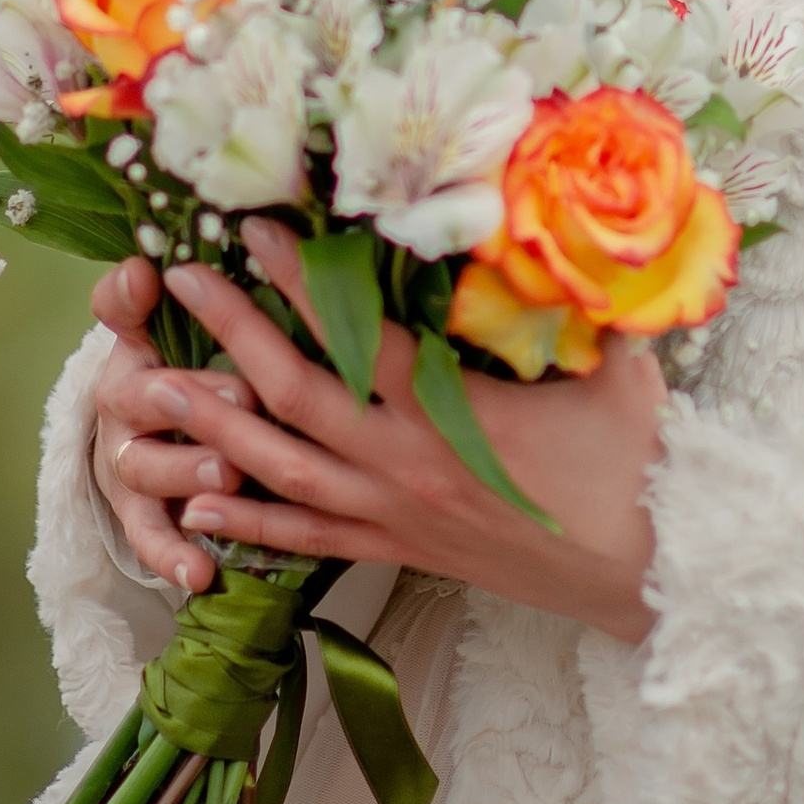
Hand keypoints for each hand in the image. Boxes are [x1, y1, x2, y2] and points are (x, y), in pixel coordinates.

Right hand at [89, 252, 258, 593]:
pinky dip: (172, 554)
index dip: (128, 297)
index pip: (118, 308)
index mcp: (141, 339)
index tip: (150, 278)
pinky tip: (200, 572)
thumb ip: (212, 293)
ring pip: (142, 466)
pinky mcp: (140, 514)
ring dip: (183, 469)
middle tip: (241, 392)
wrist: (169, 434)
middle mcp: (124, 398)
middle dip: (186, 393)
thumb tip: (175, 259)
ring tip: (227, 473)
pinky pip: (151, 537)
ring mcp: (129, 459)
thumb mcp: (209, 324)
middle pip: (136, 394)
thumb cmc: (205, 367)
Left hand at [98, 225, 663, 640]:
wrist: (651, 573)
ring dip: (212, 432)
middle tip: (180, 284)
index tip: (255, 232)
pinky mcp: (400, 551)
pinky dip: (247, 523)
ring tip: (152, 394)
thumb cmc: (638, 465)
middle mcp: (403, 466)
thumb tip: (559, 230)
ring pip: (280, 473)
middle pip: (293, 396)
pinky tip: (195, 508)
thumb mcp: (617, 364)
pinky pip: (306, 539)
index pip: (354, 338)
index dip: (299, 284)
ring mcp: (393, 515)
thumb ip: (575, 302)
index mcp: (451, 415)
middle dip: (230, 336)